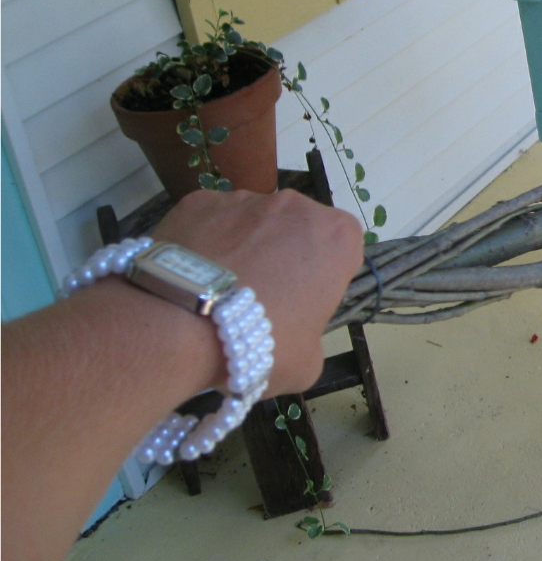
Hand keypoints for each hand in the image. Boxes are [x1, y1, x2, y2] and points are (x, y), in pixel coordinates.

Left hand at [151, 189, 363, 396]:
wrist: (178, 325)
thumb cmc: (259, 342)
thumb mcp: (307, 362)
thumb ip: (311, 337)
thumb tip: (288, 337)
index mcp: (337, 237)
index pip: (343, 250)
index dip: (324, 278)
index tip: (303, 304)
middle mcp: (296, 205)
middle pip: (297, 229)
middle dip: (284, 256)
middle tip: (259, 298)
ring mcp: (244, 198)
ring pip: (252, 222)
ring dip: (244, 247)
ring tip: (216, 290)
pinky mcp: (198, 200)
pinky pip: (210, 221)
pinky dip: (204, 241)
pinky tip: (189, 276)